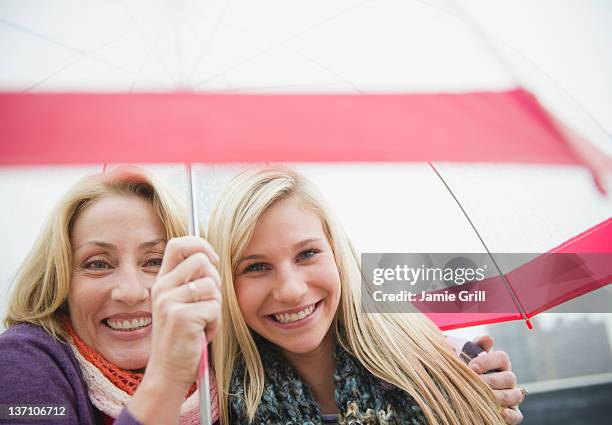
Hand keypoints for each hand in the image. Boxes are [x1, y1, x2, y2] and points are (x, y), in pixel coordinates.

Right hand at [147, 236, 221, 388]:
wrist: (167, 373)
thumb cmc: (182, 338)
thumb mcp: (181, 304)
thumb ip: (191, 281)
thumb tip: (211, 257)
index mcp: (162, 282)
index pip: (177, 244)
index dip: (200, 244)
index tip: (212, 259)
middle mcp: (162, 288)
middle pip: (201, 260)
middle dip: (215, 281)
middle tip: (208, 303)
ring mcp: (169, 302)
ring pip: (212, 285)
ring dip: (216, 306)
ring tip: (203, 322)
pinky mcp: (181, 317)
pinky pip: (214, 308)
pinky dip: (215, 324)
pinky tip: (202, 334)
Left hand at [470, 335, 523, 424]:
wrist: (459, 390)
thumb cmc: (465, 369)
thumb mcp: (467, 355)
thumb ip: (475, 345)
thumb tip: (488, 339)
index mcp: (499, 363)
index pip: (502, 358)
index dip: (488, 362)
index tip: (472, 367)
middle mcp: (508, 378)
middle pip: (509, 377)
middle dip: (491, 380)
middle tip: (475, 383)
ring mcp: (511, 396)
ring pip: (515, 395)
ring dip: (500, 396)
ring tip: (483, 396)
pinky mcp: (511, 413)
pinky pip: (517, 416)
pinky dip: (511, 415)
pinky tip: (500, 413)